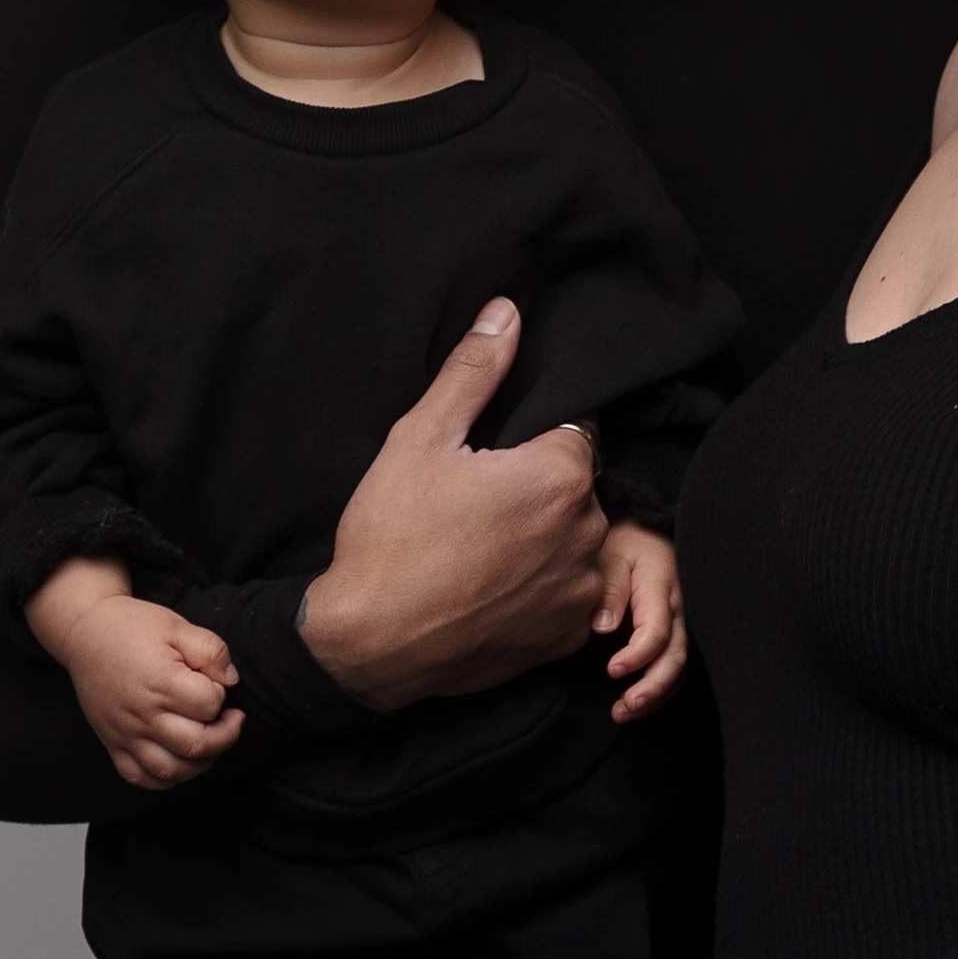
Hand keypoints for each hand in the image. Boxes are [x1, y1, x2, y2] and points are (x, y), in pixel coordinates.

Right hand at [27, 555, 241, 791]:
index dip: (221, 695)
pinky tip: (178, 759)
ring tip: (208, 742)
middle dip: (225, 736)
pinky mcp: (113, 744)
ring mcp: (126, 734)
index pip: (209, 705)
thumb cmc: (132, 628)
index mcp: (160, 682)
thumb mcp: (178, 626)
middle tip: (230, 720)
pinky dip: (165, 778)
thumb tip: (230, 680)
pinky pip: (141, 777)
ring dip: (201, 762)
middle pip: (197, 745)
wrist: (86, 634)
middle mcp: (142, 714)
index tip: (215, 684)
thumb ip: (211, 651)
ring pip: (172, 770)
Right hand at [295, 303, 610, 708]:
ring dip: (543, 537)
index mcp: (559, 474)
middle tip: (476, 501)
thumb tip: (507, 314)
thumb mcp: (420, 439)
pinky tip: (490, 585)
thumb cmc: (391, 538)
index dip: (534, 433)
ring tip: (481, 546)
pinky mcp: (564, 636)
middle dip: (537, 485)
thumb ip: (473, 373)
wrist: (372, 644)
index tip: (497, 451)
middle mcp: (586, 531)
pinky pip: (565, 594)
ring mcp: (579, 590)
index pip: (574, 427)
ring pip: (573, 540)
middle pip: (576, 485)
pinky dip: (538, 587)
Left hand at [596, 519, 689, 715]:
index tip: (612, 671)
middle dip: (653, 687)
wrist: (649, 534)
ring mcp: (684, 623)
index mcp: (661, 588)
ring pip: (680, 667)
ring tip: (622, 714)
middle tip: (625, 707)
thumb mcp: (612, 555)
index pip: (657, 630)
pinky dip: (659, 690)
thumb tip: (603, 628)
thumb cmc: (625, 545)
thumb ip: (609, 589)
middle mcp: (679, 609)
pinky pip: (677, 666)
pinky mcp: (679, 632)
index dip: (637, 656)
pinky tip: (635, 705)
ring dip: (655, 696)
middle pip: (676, 655)